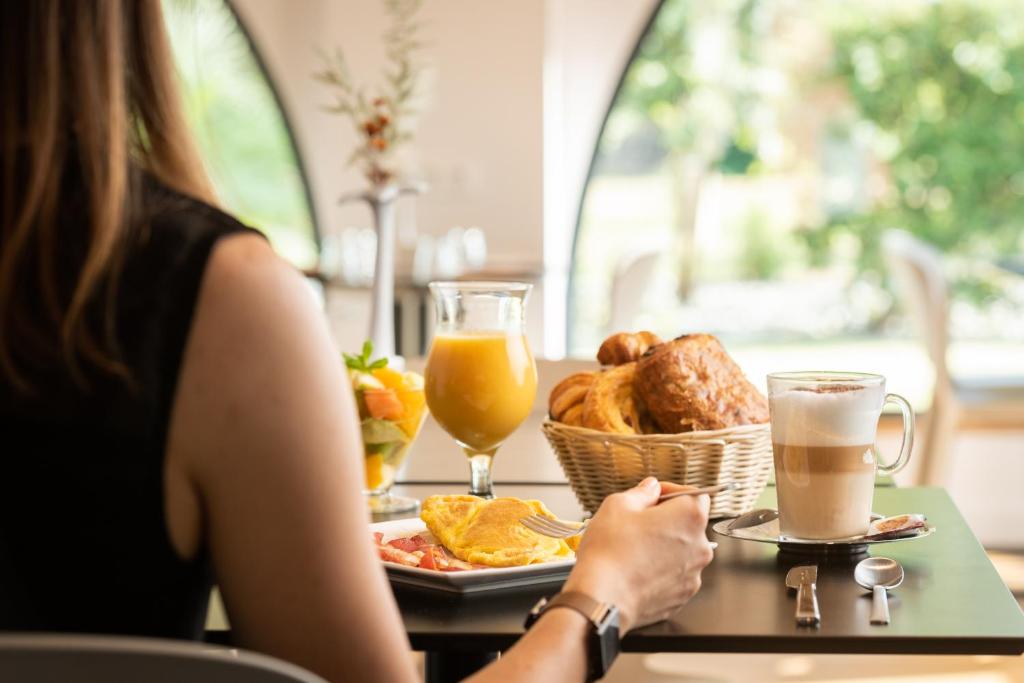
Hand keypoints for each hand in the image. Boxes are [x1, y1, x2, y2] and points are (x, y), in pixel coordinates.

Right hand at [562, 477, 712, 632]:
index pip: (695, 494)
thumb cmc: (610, 553)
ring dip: (664, 546)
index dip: (671, 492)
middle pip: (689, 524)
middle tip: (638, 523)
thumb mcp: (618, 505)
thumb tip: (650, 488)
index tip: (654, 496)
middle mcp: (699, 546)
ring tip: (634, 549)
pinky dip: (661, 569)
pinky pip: (675, 574)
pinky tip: (637, 568)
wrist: (602, 598)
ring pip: (682, 551)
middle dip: (667, 520)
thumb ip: (642, 492)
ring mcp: (693, 574)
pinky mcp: (682, 595)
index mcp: (689, 517)